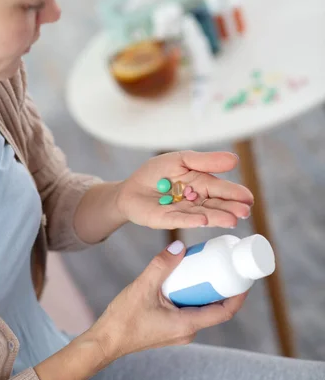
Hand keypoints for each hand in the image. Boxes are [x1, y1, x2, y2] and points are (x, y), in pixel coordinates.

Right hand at [90, 241, 247, 361]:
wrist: (105, 341)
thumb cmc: (123, 320)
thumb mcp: (143, 287)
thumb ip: (161, 266)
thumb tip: (179, 247)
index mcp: (187, 325)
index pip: (224, 311)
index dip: (238, 294)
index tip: (244, 275)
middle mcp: (187, 331)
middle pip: (215, 307)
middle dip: (221, 285)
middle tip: (223, 263)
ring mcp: (179, 331)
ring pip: (201, 308)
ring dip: (205, 289)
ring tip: (205, 266)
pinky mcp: (170, 328)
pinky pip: (189, 310)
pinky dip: (192, 294)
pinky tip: (185, 278)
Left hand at [115, 150, 253, 229]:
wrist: (130, 189)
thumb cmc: (156, 173)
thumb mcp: (181, 160)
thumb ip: (205, 161)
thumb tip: (235, 159)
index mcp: (201, 185)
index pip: (220, 189)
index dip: (234, 193)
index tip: (248, 198)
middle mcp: (195, 202)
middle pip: (215, 205)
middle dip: (230, 208)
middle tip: (244, 212)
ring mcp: (182, 212)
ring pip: (202, 215)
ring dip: (217, 217)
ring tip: (232, 220)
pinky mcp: (165, 220)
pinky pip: (179, 220)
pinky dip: (190, 220)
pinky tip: (203, 220)